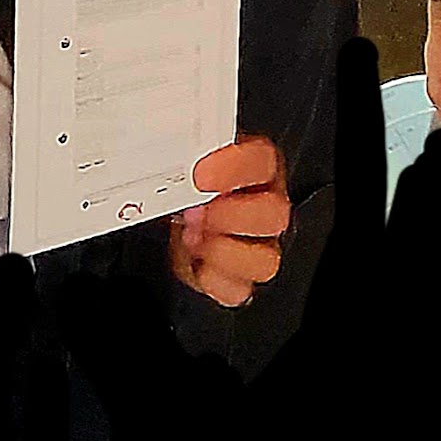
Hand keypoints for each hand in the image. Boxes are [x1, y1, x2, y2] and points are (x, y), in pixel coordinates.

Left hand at [169, 135, 289, 306]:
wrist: (175, 210)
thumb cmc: (185, 180)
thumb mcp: (186, 158)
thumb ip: (186, 155)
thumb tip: (166, 152)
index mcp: (254, 166)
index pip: (262, 161)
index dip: (234, 168)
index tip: (201, 173)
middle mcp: (263, 205)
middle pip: (274, 213)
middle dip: (232, 215)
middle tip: (196, 212)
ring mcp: (257, 244)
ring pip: (266, 259)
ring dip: (225, 251)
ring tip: (192, 237)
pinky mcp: (238, 276)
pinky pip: (239, 289)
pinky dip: (214, 280)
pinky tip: (195, 262)